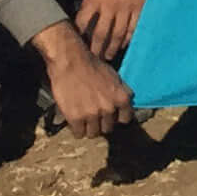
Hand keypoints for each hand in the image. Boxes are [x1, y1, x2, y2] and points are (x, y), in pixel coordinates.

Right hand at [33, 24, 135, 138]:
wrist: (71, 62)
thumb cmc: (92, 66)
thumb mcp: (115, 78)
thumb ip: (120, 94)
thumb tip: (122, 105)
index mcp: (122, 98)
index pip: (125, 120)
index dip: (116, 118)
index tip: (110, 116)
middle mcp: (110, 108)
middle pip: (108, 128)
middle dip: (101, 123)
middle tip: (93, 116)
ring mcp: (93, 114)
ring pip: (94, 133)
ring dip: (89, 128)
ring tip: (83, 119)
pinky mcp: (76, 118)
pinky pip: (79, 134)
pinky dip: (76, 129)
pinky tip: (74, 121)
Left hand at [71, 0, 162, 58]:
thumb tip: (88, 13)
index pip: (83, 23)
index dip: (79, 35)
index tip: (77, 44)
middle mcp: (109, 7)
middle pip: (100, 33)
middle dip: (95, 48)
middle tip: (92, 59)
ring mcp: (126, 9)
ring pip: (117, 34)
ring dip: (112, 47)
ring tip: (108, 56)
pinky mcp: (140, 8)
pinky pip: (134, 28)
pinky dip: (129, 37)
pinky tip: (126, 43)